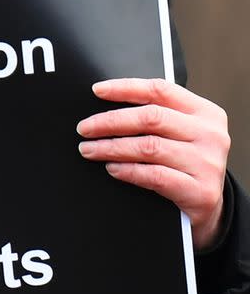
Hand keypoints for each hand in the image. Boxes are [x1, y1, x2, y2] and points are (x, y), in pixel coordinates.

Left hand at [77, 78, 230, 250]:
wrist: (207, 205)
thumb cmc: (186, 164)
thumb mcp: (180, 134)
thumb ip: (155, 118)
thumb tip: (107, 111)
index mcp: (204, 112)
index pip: (161, 90)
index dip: (126, 88)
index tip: (98, 90)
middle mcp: (208, 134)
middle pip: (151, 117)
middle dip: (110, 121)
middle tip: (84, 128)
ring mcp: (206, 162)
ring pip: (149, 147)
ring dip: (112, 147)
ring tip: (89, 150)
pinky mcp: (199, 190)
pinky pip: (155, 175)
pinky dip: (128, 170)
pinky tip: (111, 168)